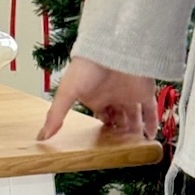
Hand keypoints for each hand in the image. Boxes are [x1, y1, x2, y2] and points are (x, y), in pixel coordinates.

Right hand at [36, 57, 157, 141]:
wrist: (110, 48)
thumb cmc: (87, 66)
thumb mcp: (67, 92)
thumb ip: (56, 115)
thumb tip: (42, 136)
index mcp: (95, 97)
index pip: (101, 116)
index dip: (103, 128)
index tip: (105, 143)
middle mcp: (113, 96)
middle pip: (119, 118)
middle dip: (120, 131)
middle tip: (122, 145)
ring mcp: (130, 94)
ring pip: (135, 116)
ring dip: (135, 130)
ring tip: (137, 145)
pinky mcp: (145, 92)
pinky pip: (151, 110)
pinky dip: (152, 123)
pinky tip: (151, 136)